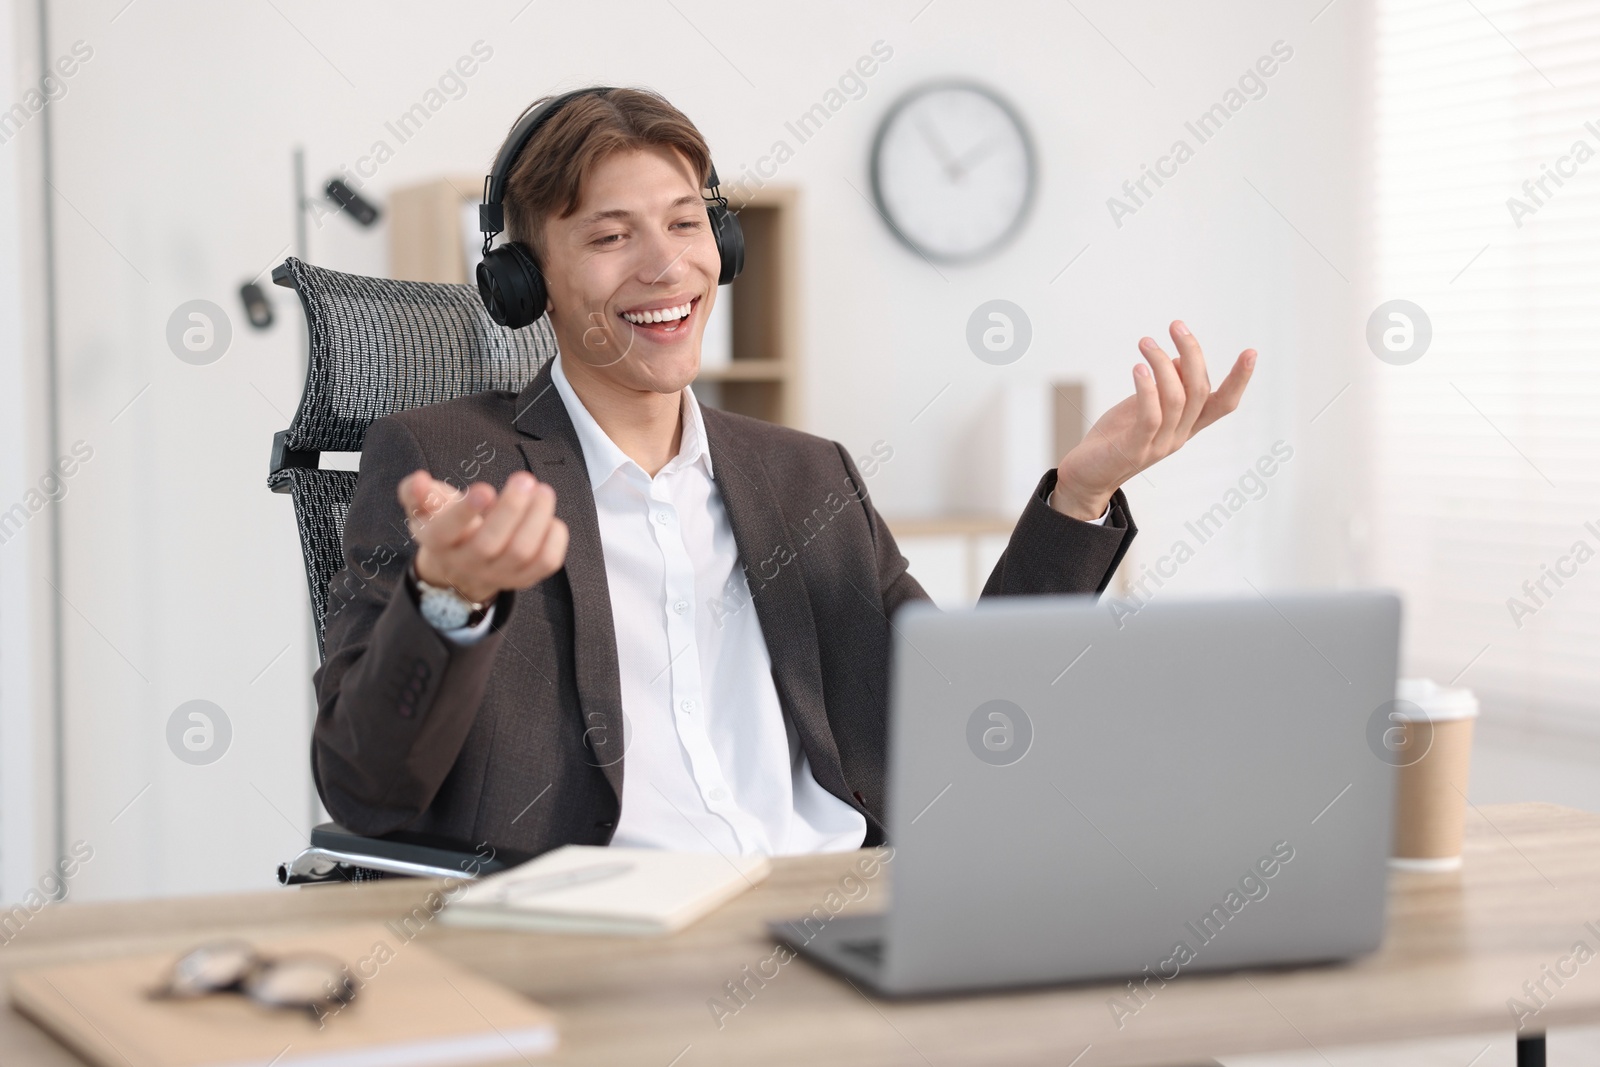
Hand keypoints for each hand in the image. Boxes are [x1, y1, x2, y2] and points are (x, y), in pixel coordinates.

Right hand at [397, 469, 568, 604]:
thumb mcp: (424, 508)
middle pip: (488, 543)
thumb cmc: (446, 524)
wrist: (462, 567)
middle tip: (524, 479)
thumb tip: (419, 480)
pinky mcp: (525, 578)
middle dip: (510, 509)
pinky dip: (554, 538)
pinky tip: (550, 517)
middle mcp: (466, 563)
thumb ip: (415, 491)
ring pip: (521, 552)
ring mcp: (497, 574)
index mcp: (438, 542)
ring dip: (537, 518)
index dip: (464, 512)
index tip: (484, 489)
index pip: (445, 532)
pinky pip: (546, 563)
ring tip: (542, 491)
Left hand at [1052, 321, 1256, 520]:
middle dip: (1192, 353)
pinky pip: (1150, 416)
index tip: (1251, 352)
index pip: (1223, 403)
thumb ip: (1167, 388)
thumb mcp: (1146, 407)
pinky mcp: (1134, 448)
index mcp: (1187, 425)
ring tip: (1146, 342)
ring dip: (1163, 363)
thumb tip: (1180, 360)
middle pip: (1199, 391)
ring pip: (1176, 399)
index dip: (1240, 380)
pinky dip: (1147, 388)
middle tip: (1176, 326)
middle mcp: (1179, 435)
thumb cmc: (1118, 436)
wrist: (1088, 475)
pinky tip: (1139, 368)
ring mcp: (1159, 444)